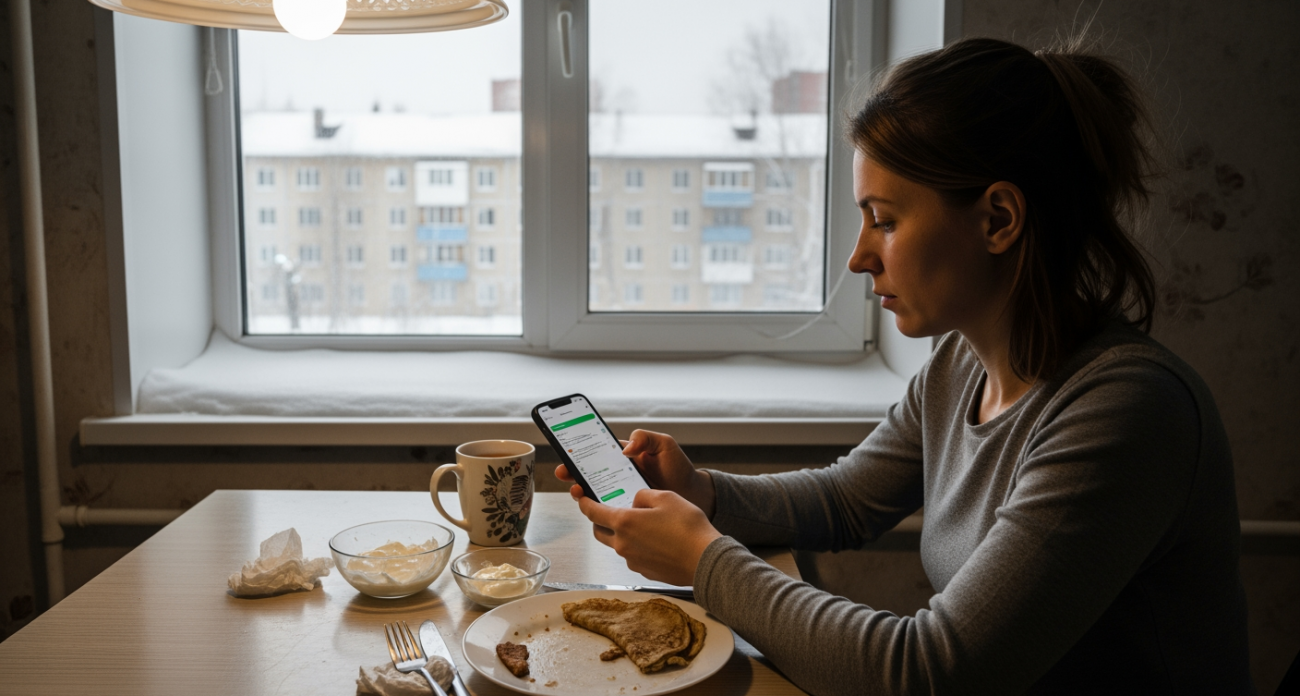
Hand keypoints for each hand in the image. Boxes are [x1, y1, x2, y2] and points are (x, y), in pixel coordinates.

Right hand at [553, 429, 715, 516]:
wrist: (693, 494)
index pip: (597, 453)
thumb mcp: (664, 445)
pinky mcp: (627, 511)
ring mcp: (621, 494)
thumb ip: (645, 438)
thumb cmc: (679, 468)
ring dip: (581, 492)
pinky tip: (596, 509)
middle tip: (565, 473)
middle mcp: (618, 475)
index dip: (580, 453)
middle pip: (588, 474)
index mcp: (624, 457)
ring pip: (594, 494)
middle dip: (572, 473)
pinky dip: (598, 510)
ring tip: (578, 491)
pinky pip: (608, 511)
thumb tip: (626, 448)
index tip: (568, 452)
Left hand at [573, 488, 722, 586]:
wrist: (704, 559)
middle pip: (599, 532)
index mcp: (624, 522)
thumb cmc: (687, 527)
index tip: (581, 498)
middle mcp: (623, 544)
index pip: (593, 512)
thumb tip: (636, 502)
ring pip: (617, 544)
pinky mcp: (644, 571)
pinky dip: (637, 546)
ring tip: (640, 525)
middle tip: (606, 511)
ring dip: (620, 534)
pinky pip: (633, 555)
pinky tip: (654, 540)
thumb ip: (643, 495)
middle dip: (598, 521)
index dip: (584, 503)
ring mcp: (632, 560)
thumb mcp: (665, 497)